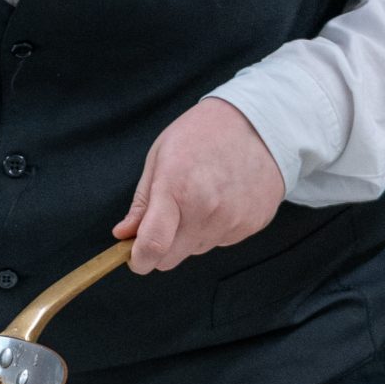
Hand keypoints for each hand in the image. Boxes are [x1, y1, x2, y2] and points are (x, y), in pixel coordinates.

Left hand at [117, 100, 285, 274]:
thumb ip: (142, 202)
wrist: (260, 123)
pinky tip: (222, 198)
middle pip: (170, 259)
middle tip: (164, 221)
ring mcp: (232, 220)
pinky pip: (221, 241)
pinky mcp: (251, 225)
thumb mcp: (160, 156)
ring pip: (196, 249)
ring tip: (201, 197)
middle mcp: (206, 211)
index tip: (134, 257)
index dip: (139, 260)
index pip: (153, 246)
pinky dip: (215, 227)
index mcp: (177, 189)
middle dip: (160, 248)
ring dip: (189, 234)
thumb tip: (124, 234)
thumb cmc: (203, 134)